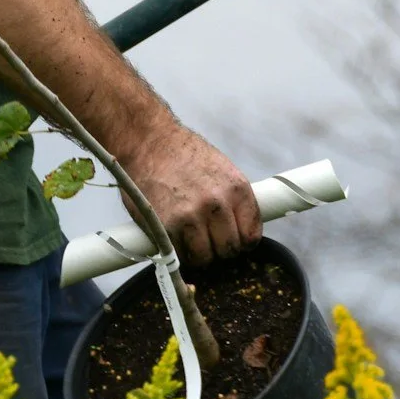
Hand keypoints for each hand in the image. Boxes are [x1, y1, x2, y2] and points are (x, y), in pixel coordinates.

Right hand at [123, 123, 259, 268]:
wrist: (148, 140)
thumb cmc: (182, 154)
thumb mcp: (220, 169)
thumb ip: (232, 200)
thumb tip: (239, 229)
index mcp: (236, 188)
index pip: (251, 236)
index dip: (241, 242)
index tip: (231, 240)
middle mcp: (217, 203)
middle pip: (229, 250)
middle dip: (219, 249)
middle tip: (207, 241)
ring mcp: (191, 216)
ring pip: (205, 258)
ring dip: (197, 254)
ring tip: (189, 242)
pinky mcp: (167, 225)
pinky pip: (179, 254)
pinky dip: (177, 251)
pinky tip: (173, 237)